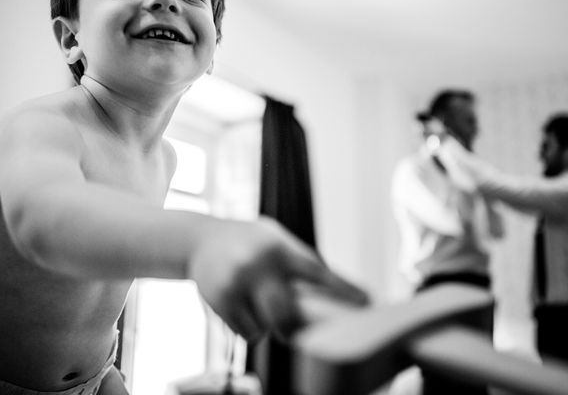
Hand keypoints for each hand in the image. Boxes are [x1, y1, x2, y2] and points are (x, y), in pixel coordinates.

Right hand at [188, 216, 368, 341]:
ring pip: (264, 328)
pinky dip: (250, 328)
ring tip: (260, 308)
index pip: (317, 272)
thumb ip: (299, 260)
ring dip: (268, 327)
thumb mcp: (275, 238)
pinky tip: (243, 309)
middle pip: (286, 314)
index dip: (342, 289)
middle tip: (295, 330)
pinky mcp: (219, 299)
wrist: (200, 238)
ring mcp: (237, 283)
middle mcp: (259, 264)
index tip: (366, 302)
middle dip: (292, 328)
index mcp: (279, 247)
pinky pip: (245, 331)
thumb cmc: (249, 240)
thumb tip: (336, 291)